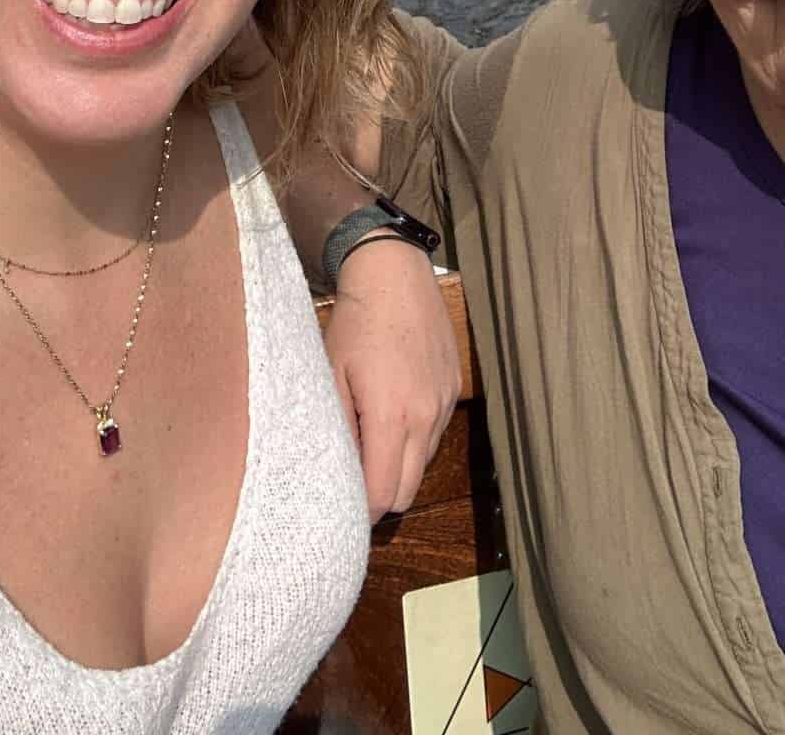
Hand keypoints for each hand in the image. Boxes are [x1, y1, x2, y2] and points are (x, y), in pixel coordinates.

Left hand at [325, 239, 459, 521]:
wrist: (393, 274)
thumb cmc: (355, 323)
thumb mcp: (330, 376)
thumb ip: (336, 430)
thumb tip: (337, 474)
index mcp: (391, 417)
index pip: (382, 495)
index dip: (362, 510)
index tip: (343, 503)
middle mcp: (424, 416)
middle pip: (407, 491)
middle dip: (381, 496)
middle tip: (355, 479)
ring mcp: (443, 402)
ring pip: (423, 463)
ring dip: (400, 465)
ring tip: (372, 440)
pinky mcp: (454, 387)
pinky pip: (436, 432)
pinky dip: (416, 437)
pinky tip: (395, 411)